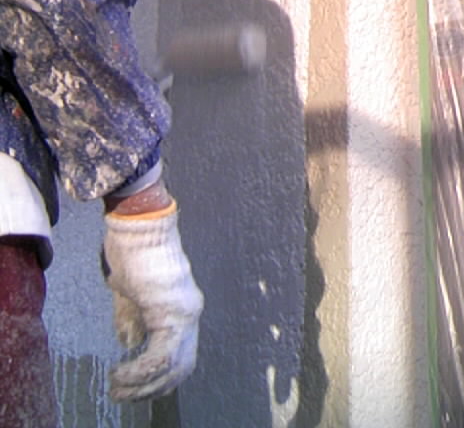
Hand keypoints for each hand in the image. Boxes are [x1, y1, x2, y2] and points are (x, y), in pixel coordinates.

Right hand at [103, 204, 203, 400]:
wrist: (137, 223)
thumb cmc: (131, 248)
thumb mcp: (127, 289)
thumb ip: (131, 318)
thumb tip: (130, 343)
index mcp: (180, 306)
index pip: (179, 355)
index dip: (158, 378)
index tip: (132, 387)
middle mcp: (190, 310)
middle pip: (181, 368)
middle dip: (150, 389)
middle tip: (122, 396)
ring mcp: (185, 311)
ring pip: (173, 367)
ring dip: (142, 385)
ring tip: (118, 387)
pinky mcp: (172, 310)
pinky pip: (162, 355)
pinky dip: (141, 371)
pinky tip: (121, 372)